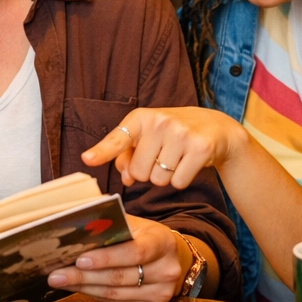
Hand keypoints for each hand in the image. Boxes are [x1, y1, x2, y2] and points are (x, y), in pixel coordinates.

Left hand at [46, 216, 187, 301]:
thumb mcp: (132, 223)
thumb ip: (108, 222)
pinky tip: (78, 288)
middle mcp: (166, 270)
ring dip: (84, 288)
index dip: (107, 258)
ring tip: (60, 281)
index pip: (135, 252)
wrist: (167, 256)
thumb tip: (73, 223)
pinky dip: (95, 296)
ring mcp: (161, 293)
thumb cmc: (142, 235)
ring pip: (116, 294)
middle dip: (84, 276)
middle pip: (120, 277)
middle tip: (57, 274)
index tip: (80, 259)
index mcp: (162, 242)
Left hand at [82, 107, 245, 188]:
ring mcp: (181, 134)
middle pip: (139, 171)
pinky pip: (178, 183)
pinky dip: (181, 180)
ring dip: (165, 177)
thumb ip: (128, 155)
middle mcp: (160, 122)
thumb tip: (126, 177)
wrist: (216, 128)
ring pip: (158, 180)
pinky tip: (188, 163)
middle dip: (148, 172)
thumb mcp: (148, 136)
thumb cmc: (173, 134)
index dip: (102, 151)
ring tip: (176, 158)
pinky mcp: (200, 148)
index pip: (118, 139)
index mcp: (142, 118)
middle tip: (162, 157)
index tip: (86, 159)